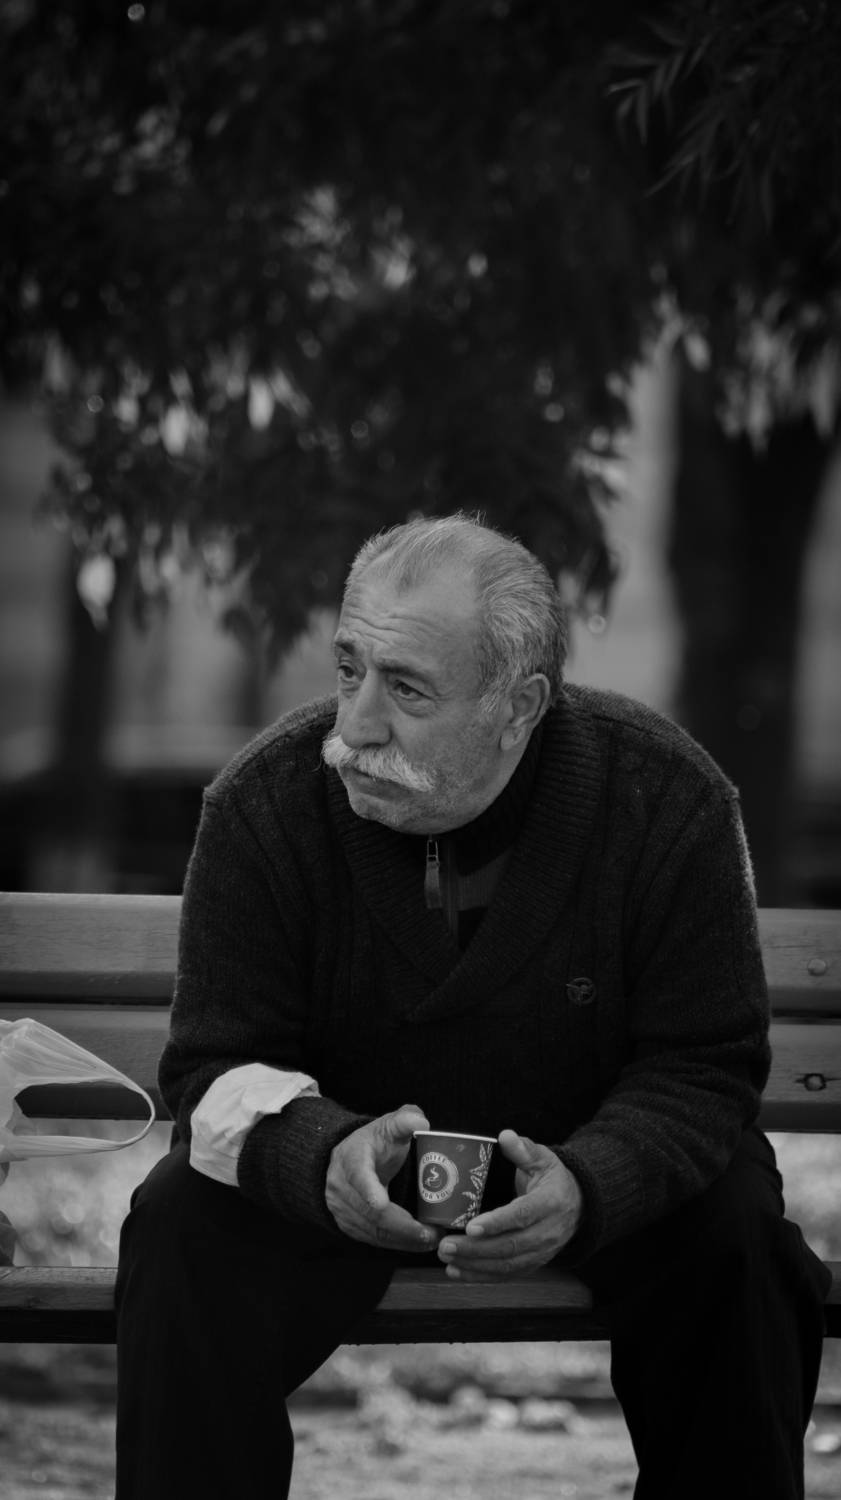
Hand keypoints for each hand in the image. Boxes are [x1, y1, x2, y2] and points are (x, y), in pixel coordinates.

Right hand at [325, 1103, 440, 1252]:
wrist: (347, 1159)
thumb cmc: (374, 1142)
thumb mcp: (388, 1125)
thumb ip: (404, 1119)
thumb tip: (422, 1122)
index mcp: (351, 1158)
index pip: (358, 1175)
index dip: (369, 1190)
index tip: (382, 1204)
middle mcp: (341, 1186)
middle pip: (370, 1212)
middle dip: (402, 1226)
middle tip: (431, 1232)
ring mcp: (342, 1209)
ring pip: (372, 1231)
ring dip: (403, 1239)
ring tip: (432, 1239)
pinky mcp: (349, 1225)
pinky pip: (373, 1240)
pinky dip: (397, 1244)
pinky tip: (418, 1243)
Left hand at [437, 1128, 582, 1280]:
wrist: (579, 1204)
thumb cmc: (553, 1178)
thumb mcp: (543, 1158)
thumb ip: (523, 1149)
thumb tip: (505, 1136)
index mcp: (549, 1203)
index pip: (522, 1216)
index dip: (497, 1223)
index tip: (471, 1226)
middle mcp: (547, 1232)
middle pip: (510, 1246)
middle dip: (476, 1249)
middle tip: (446, 1246)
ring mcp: (541, 1252)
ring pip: (507, 1265)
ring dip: (475, 1265)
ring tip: (446, 1259)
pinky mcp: (533, 1263)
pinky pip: (507, 1274)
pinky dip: (481, 1276)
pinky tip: (457, 1272)